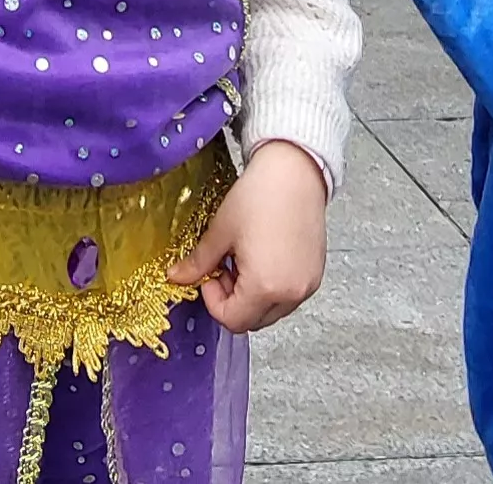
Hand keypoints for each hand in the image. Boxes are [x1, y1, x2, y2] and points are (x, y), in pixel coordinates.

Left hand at [168, 139, 329, 332]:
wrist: (296, 171)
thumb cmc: (260, 196)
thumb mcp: (220, 231)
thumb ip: (198, 262)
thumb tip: (176, 277)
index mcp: (265, 287)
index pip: (232, 320)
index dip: (213, 301)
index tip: (209, 275)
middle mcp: (291, 293)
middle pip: (253, 320)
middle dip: (232, 300)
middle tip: (223, 268)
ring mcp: (308, 285)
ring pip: (271, 310)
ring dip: (252, 296)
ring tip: (244, 260)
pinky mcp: (316, 274)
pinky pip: (288, 296)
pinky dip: (272, 287)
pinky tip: (263, 257)